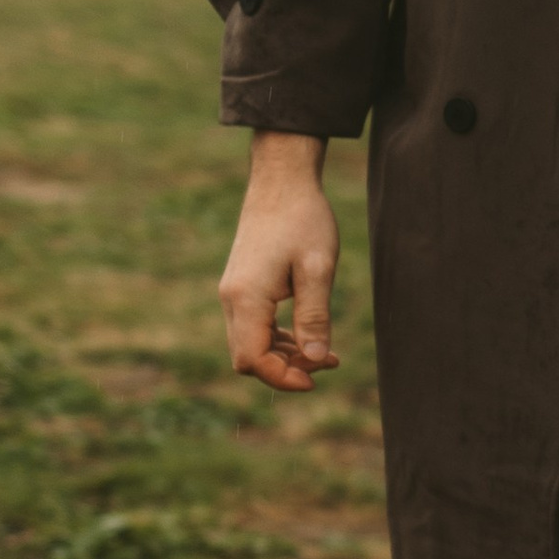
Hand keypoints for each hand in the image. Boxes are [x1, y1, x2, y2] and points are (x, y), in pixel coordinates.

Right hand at [219, 131, 341, 393]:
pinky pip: (253, 327)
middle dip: (284, 370)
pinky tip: (307, 336)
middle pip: (247, 358)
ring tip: (325, 354)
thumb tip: (315, 360)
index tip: (317, 377)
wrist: (281, 180)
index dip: (283, 378)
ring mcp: (233, 292)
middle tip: (327, 363)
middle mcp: (231, 299)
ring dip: (284, 356)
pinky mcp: (241, 286)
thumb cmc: (303, 219)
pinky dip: (278, 339)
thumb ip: (314, 317)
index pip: (253, 360)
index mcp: (246, 297)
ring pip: (250, 345)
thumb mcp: (318, 269)